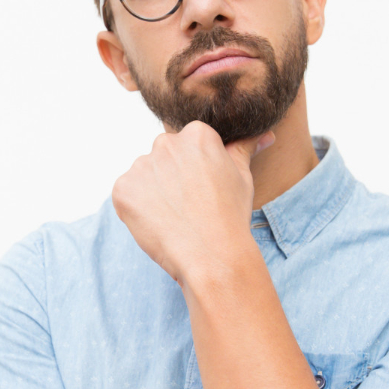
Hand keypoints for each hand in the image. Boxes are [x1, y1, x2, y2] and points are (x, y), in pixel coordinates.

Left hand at [111, 121, 273, 283]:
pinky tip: (158, 223)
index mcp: (196, 134)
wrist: (211, 254)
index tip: (202, 190)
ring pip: (144, 176)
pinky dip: (137, 209)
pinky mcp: (123, 189)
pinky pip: (127, 195)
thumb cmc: (230, 217)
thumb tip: (265, 135)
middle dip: (172, 178)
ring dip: (153, 193)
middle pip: (164, 158)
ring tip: (174, 217)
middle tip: (189, 206)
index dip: (194, 172)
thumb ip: (244, 148)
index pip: (187, 146)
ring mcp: (141, 165)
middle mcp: (166, 143)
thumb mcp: (242, 176)